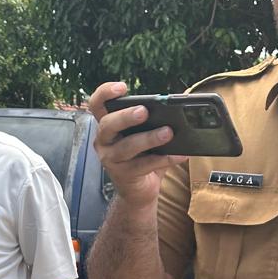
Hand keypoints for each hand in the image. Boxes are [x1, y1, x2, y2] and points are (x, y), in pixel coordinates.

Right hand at [87, 81, 187, 209]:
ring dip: (149, 138)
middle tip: (144, 111)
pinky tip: (180, 154)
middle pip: (107, 124)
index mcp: (108, 125)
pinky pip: (144, 165)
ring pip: (126, 146)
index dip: (105, 93)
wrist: (139, 191)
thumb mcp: (145, 134)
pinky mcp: (123, 175)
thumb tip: (179, 108)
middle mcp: (104, 141)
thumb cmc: (143, 156)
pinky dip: (164, 159)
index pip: (97, 104)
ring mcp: (110, 159)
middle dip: (125, 117)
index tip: (122, 87)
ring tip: (168, 132)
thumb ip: (154, 120)